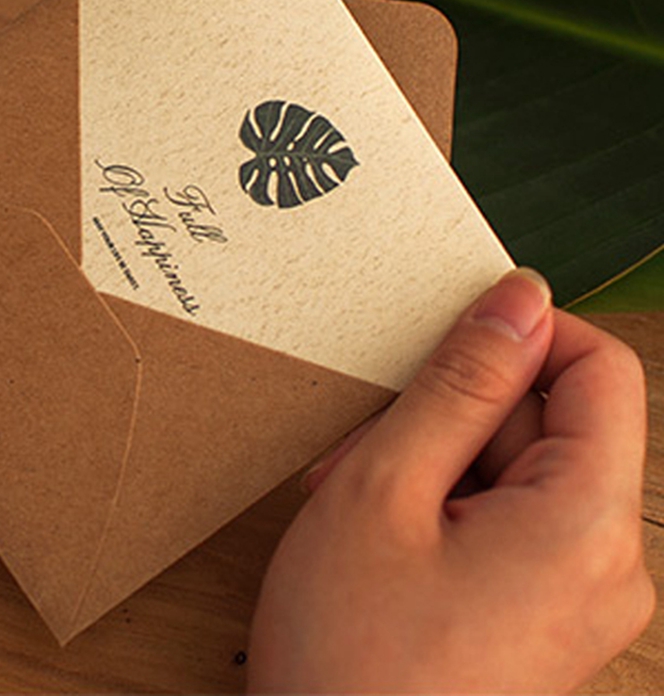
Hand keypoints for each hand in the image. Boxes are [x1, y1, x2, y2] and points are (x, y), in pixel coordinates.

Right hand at [248, 268, 654, 693]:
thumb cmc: (349, 655)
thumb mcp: (388, 487)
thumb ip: (461, 384)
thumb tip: (519, 300)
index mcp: (586, 527)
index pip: (602, 370)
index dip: (521, 336)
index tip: (445, 343)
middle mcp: (605, 565)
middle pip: (549, 422)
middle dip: (450, 415)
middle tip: (364, 451)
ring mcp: (577, 596)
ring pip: (515, 469)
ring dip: (432, 461)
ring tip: (357, 501)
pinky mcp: (543, 614)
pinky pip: (508, 519)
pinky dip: (441, 505)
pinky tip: (380, 531)